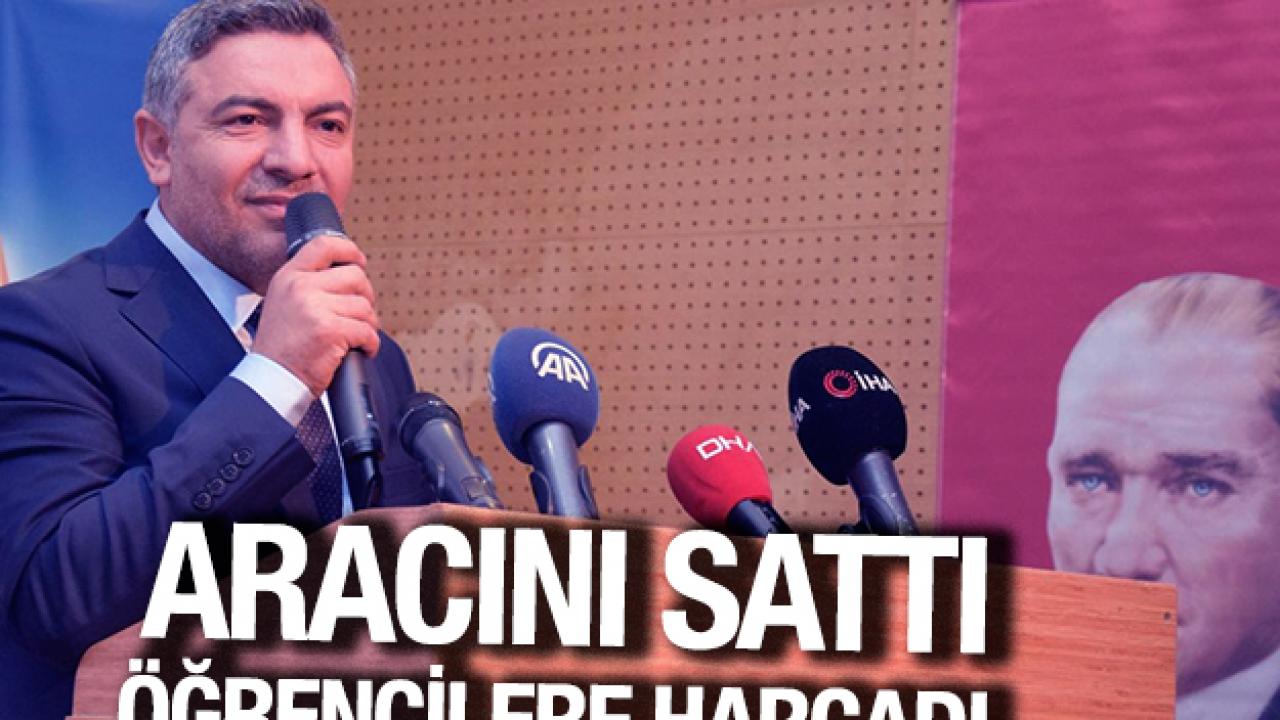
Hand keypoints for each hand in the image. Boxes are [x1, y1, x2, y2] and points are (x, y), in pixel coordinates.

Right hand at [252, 233, 380, 396]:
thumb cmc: (282, 348)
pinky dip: (370, 344)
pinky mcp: (331, 331)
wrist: (272, 379)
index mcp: (288, 277)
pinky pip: (368, 331)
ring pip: (364, 307)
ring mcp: (316, 308)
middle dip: (365, 297)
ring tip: (355, 337)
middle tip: (359, 314)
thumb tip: (348, 274)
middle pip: (355, 276)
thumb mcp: (283, 303)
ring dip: (367, 325)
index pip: (324, 245)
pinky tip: (360, 350)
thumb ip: (308, 285)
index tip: (359, 261)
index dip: (349, 250)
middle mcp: (300, 288)